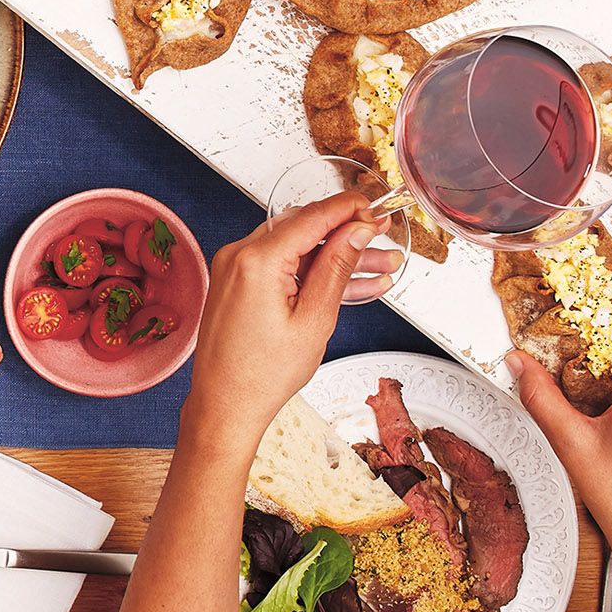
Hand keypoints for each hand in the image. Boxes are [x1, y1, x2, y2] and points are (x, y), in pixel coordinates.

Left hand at [184, 193, 377, 446]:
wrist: (226, 403)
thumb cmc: (262, 373)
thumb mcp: (315, 319)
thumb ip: (336, 268)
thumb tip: (356, 232)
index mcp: (256, 260)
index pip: (311, 216)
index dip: (348, 209)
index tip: (376, 207)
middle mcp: (239, 256)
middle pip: (304, 229)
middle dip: (349, 234)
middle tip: (385, 238)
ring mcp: (235, 269)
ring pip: (298, 250)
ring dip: (338, 257)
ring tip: (382, 267)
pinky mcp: (237, 284)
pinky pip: (283, 268)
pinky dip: (314, 274)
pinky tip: (353, 284)